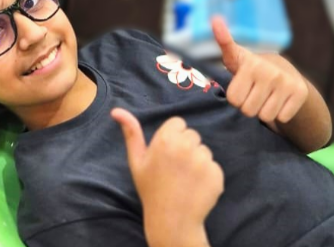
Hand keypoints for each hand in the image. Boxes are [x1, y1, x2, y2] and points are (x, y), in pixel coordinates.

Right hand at [111, 108, 222, 246]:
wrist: (171, 222)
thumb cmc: (151, 190)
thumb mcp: (137, 162)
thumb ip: (131, 133)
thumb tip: (117, 110)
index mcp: (165, 139)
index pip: (178, 123)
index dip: (173, 137)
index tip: (168, 154)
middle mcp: (185, 146)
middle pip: (192, 135)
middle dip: (186, 148)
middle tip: (176, 169)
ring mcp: (203, 161)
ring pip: (204, 150)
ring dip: (198, 161)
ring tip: (186, 180)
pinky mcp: (216, 174)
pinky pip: (214, 166)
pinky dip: (208, 176)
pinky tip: (196, 188)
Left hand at [212, 15, 308, 125]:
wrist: (286, 72)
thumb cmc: (252, 69)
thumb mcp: (236, 57)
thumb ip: (224, 42)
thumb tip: (215, 19)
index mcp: (251, 64)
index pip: (234, 99)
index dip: (236, 97)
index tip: (241, 86)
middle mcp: (270, 72)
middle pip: (248, 110)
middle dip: (249, 106)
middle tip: (254, 93)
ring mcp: (286, 82)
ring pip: (266, 116)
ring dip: (264, 111)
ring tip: (266, 97)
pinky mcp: (300, 93)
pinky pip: (282, 118)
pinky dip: (280, 114)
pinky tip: (280, 101)